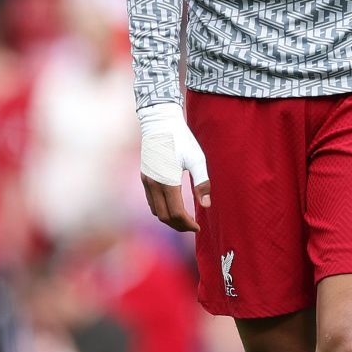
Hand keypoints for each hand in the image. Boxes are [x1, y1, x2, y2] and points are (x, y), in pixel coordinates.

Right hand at [138, 102, 208, 232]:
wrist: (160, 123)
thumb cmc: (182, 140)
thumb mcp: (197, 159)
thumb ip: (202, 182)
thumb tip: (207, 205)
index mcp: (167, 181)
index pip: (175, 213)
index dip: (187, 224)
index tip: (198, 227)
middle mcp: (153, 184)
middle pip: (164, 216)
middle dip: (178, 225)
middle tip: (193, 227)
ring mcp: (146, 181)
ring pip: (155, 210)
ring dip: (169, 219)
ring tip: (185, 220)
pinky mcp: (144, 177)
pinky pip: (151, 201)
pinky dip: (162, 209)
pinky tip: (174, 208)